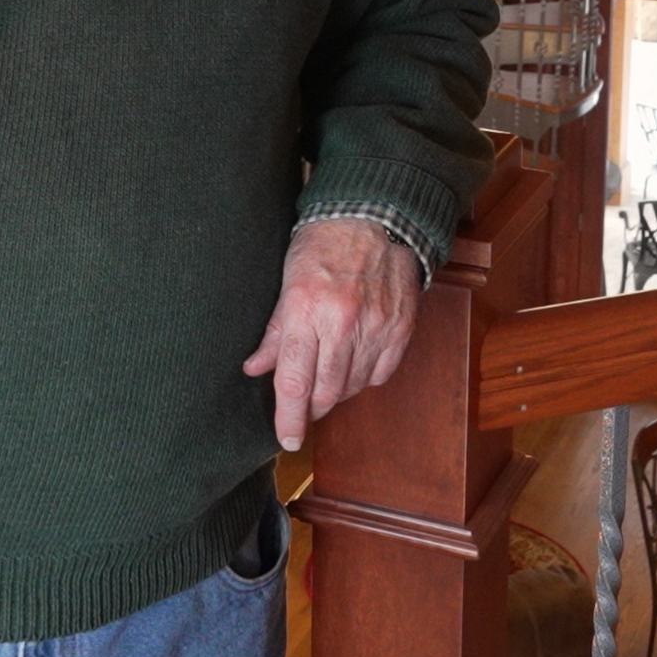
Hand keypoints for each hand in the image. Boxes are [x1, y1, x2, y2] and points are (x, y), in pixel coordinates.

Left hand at [241, 219, 421, 451]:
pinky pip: (381, 374)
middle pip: (325, 391)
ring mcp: (377, 327)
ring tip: (328, 374)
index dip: (289, 418)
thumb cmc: (323, 245)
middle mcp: (343, 322)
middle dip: (312, 407)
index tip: (287, 439)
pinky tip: (354, 362)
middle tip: (304, 404)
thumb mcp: (287, 281)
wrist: (375, 217)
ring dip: (337, 391)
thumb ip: (275, 331)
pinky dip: (365, 377)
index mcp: (306, 309)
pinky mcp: (401, 328)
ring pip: (354, 387)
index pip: (295, 381)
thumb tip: (256, 368)